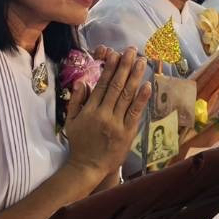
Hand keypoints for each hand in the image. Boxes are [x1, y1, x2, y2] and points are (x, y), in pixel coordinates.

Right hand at [64, 46, 150, 181]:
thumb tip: (81, 81)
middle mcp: (104, 114)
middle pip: (116, 86)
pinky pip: (135, 113)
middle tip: (131, 51)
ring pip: (127, 96)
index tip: (115, 54)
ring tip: (141, 61)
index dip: (109, 68)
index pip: (102, 84)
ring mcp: (117, 123)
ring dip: (135, 77)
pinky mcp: (127, 133)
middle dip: (124, 66)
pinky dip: (142, 99)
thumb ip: (75, 100)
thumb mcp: (71, 121)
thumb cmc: (79, 143)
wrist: (88, 167)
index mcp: (90, 110)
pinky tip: (147, 85)